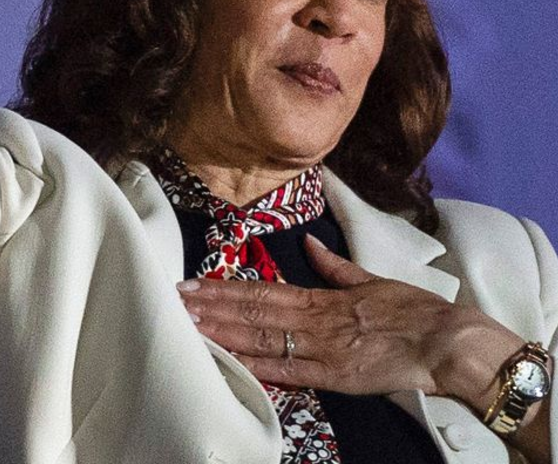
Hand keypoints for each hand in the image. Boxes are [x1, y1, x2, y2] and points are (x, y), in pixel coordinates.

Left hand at [178, 234, 521, 407]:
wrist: (446, 342)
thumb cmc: (414, 311)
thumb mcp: (371, 279)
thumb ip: (335, 267)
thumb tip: (311, 246)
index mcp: (320, 297)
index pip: (260, 290)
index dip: (223, 288)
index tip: (192, 284)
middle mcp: (313, 321)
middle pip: (251, 312)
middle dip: (211, 308)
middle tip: (174, 303)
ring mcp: (321, 349)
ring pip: (261, 339)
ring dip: (223, 333)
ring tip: (190, 326)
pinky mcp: (335, 377)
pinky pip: (289, 372)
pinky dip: (258, 367)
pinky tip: (231, 364)